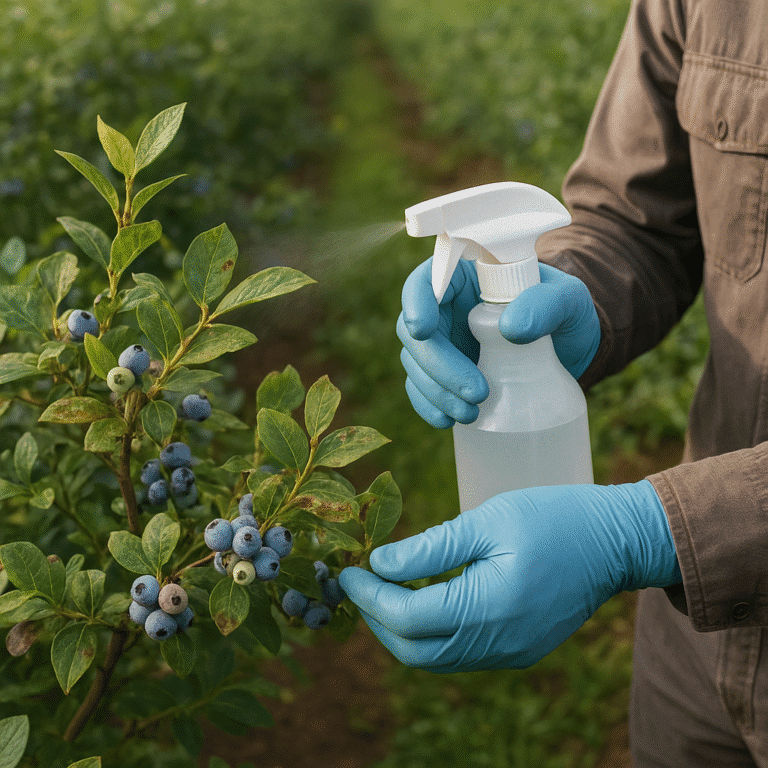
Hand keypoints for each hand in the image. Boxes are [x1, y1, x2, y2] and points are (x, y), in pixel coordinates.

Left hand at [339, 480, 680, 672]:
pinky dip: (431, 633)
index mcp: (489, 608)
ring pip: (435, 659)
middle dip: (377, 620)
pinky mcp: (519, 649)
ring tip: (384, 591)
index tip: (348, 572)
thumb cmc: (554, 518)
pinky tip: (424, 599)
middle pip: (414, 651)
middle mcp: (498, 643)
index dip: (370, 597)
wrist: (616, 541)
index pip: (407, 617)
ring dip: (401, 630)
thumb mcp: (489, 519)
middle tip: (360, 584)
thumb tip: (380, 563)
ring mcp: (510, 652)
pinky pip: (461, 654)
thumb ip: (432, 546)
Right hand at [398, 258, 600, 428]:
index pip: (428, 279)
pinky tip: (447, 421)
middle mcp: (447, 305)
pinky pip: (421, 388)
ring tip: (471, 414)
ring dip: (435, 391)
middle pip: (414, 330)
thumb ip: (547, 304)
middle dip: (437, 364)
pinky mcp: (444, 372)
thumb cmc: (567, 314)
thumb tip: (510, 328)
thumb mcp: (570, 301)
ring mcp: (443, 340)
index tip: (424, 330)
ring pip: (415, 362)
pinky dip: (429, 406)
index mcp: (467, 275)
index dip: (417, 301)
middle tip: (476, 392)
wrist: (568, 352)